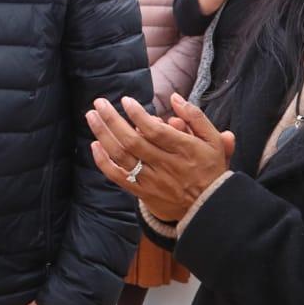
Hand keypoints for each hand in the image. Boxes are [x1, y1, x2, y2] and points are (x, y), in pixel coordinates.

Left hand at [88, 94, 233, 223]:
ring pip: (122, 157)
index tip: (125, 100)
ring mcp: (152, 180)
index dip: (138, 114)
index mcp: (184, 150)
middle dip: (112, 120)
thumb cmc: (210, 168)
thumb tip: (174, 98)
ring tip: (91, 116)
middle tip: (99, 103)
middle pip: (133, 141)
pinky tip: (95, 145)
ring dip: (103, 135)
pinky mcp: (143, 192)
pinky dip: (104, 162)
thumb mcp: (212, 140)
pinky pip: (118, 177)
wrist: (209, 206)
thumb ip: (195, 117)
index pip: (155, 131)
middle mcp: (166, 165)